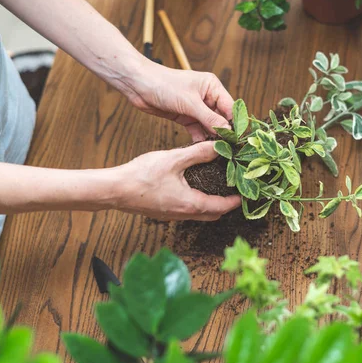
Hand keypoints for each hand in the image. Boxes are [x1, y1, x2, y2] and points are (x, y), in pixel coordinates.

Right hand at [108, 142, 240, 220]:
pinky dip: (196, 203)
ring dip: (211, 205)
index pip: (221, 207)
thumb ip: (198, 153)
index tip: (246, 195)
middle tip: (234, 192)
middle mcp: (183, 214)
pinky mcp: (163, 212)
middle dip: (225, 206)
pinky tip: (193, 189)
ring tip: (218, 189)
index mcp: (190, 204)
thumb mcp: (174, 159)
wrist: (115, 190)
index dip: (235, 202)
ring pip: (199, 214)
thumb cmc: (142, 176)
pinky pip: (186, 211)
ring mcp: (172, 215)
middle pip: (212, 215)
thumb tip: (218, 147)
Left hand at [118, 60, 233, 141]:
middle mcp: (207, 97)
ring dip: (212, 138)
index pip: (230, 107)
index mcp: (212, 87)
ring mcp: (196, 108)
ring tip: (218, 153)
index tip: (237, 140)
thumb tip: (227, 131)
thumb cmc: (164, 85)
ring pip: (210, 126)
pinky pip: (197, 130)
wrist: (138, 85)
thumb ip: (209, 118)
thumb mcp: (190, 103)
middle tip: (229, 150)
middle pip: (221, 118)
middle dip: (224, 133)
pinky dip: (200, 139)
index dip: (234, 124)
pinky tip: (203, 150)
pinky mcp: (185, 117)